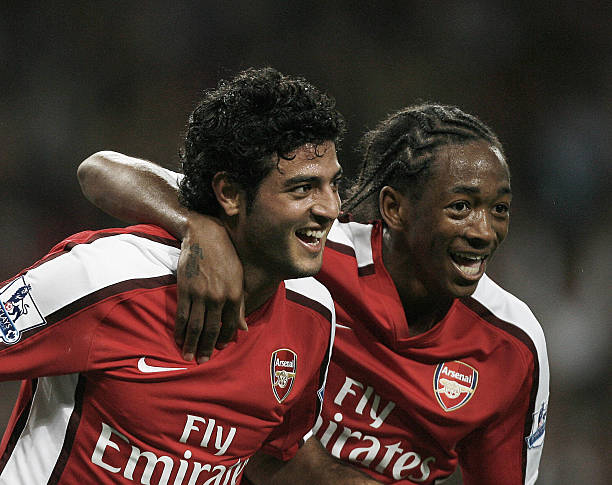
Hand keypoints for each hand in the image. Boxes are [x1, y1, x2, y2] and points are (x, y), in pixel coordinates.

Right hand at [175, 212, 246, 362]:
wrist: (204, 236)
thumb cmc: (226, 256)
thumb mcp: (238, 278)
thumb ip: (240, 305)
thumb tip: (244, 328)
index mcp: (234, 294)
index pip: (229, 325)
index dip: (224, 339)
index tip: (219, 349)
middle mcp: (218, 297)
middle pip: (211, 329)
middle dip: (206, 347)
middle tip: (202, 361)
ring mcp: (200, 294)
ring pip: (195, 325)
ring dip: (191, 343)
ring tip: (188, 356)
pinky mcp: (185, 289)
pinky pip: (182, 314)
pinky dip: (179, 329)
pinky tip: (178, 338)